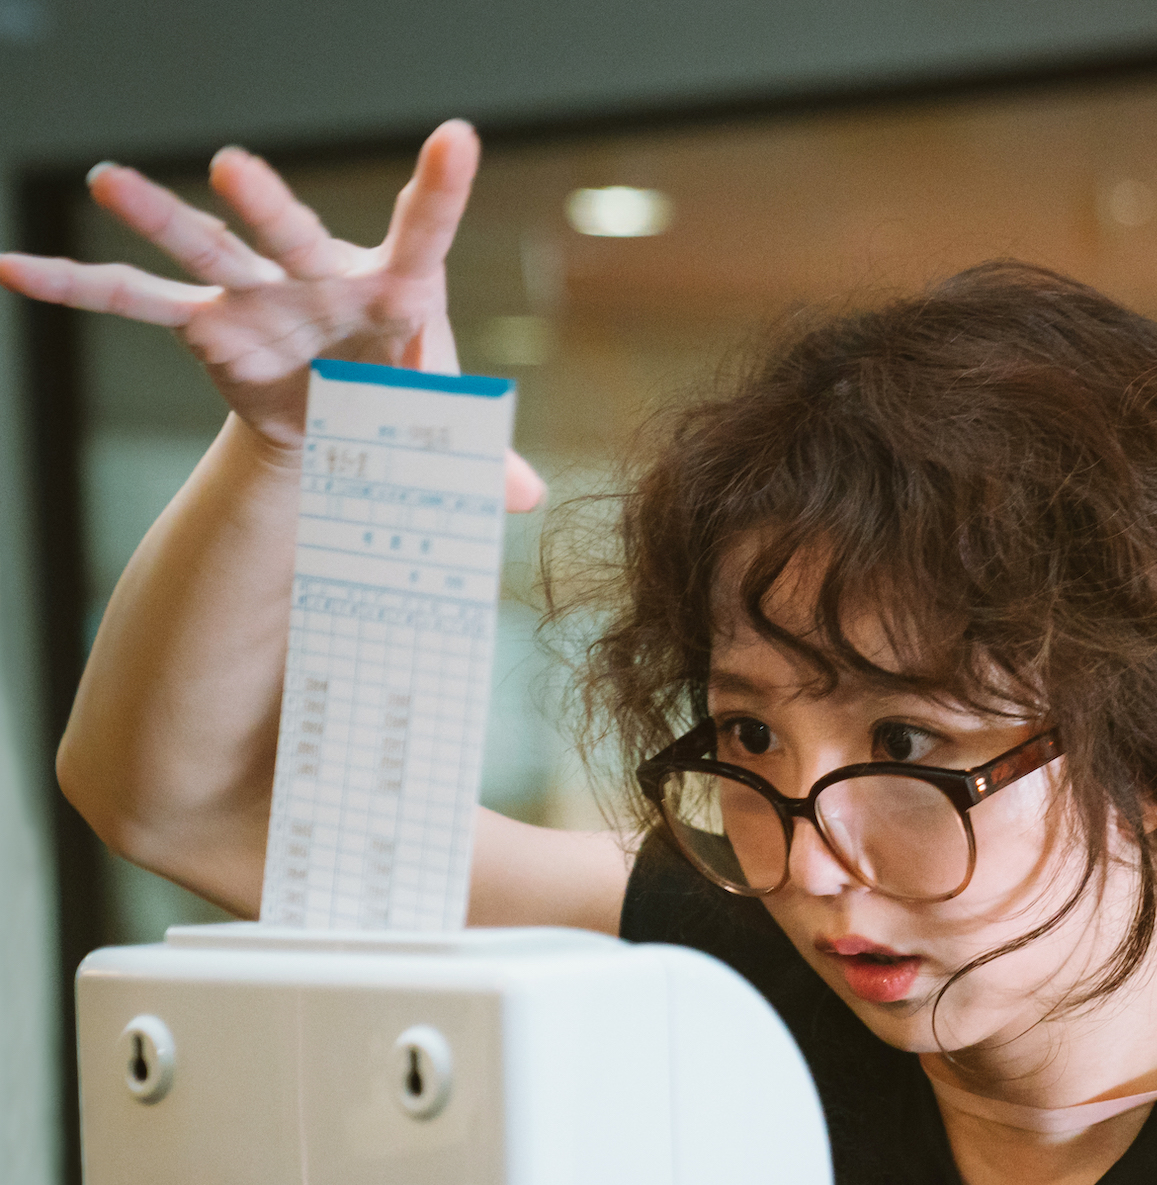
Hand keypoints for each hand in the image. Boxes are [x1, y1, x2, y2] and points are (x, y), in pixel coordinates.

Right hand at [0, 120, 544, 511]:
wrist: (346, 423)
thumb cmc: (407, 406)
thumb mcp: (450, 438)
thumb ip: (488, 462)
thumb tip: (529, 498)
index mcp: (400, 293)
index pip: (425, 237)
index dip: (441, 192)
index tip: (460, 139)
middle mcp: (321, 276)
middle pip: (293, 233)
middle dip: (263, 204)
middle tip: (232, 168)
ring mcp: (259, 294)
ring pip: (207, 248)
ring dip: (158, 217)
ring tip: (107, 179)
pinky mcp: (209, 326)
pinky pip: (134, 303)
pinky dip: (75, 287)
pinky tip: (12, 269)